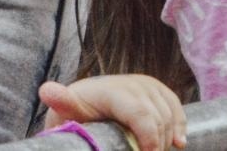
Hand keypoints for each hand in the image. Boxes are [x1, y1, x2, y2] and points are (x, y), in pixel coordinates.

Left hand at [40, 75, 186, 150]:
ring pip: (170, 113)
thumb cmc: (74, 111)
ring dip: (169, 138)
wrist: (86, 98)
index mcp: (113, 90)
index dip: (149, 139)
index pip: (141, 115)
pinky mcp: (158, 90)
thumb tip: (46, 89)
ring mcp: (149, 85)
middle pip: (159, 117)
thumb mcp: (65, 111)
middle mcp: (135, 83)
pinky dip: (179, 126)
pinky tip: (179, 143)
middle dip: (159, 143)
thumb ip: (62, 103)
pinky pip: (175, 108)